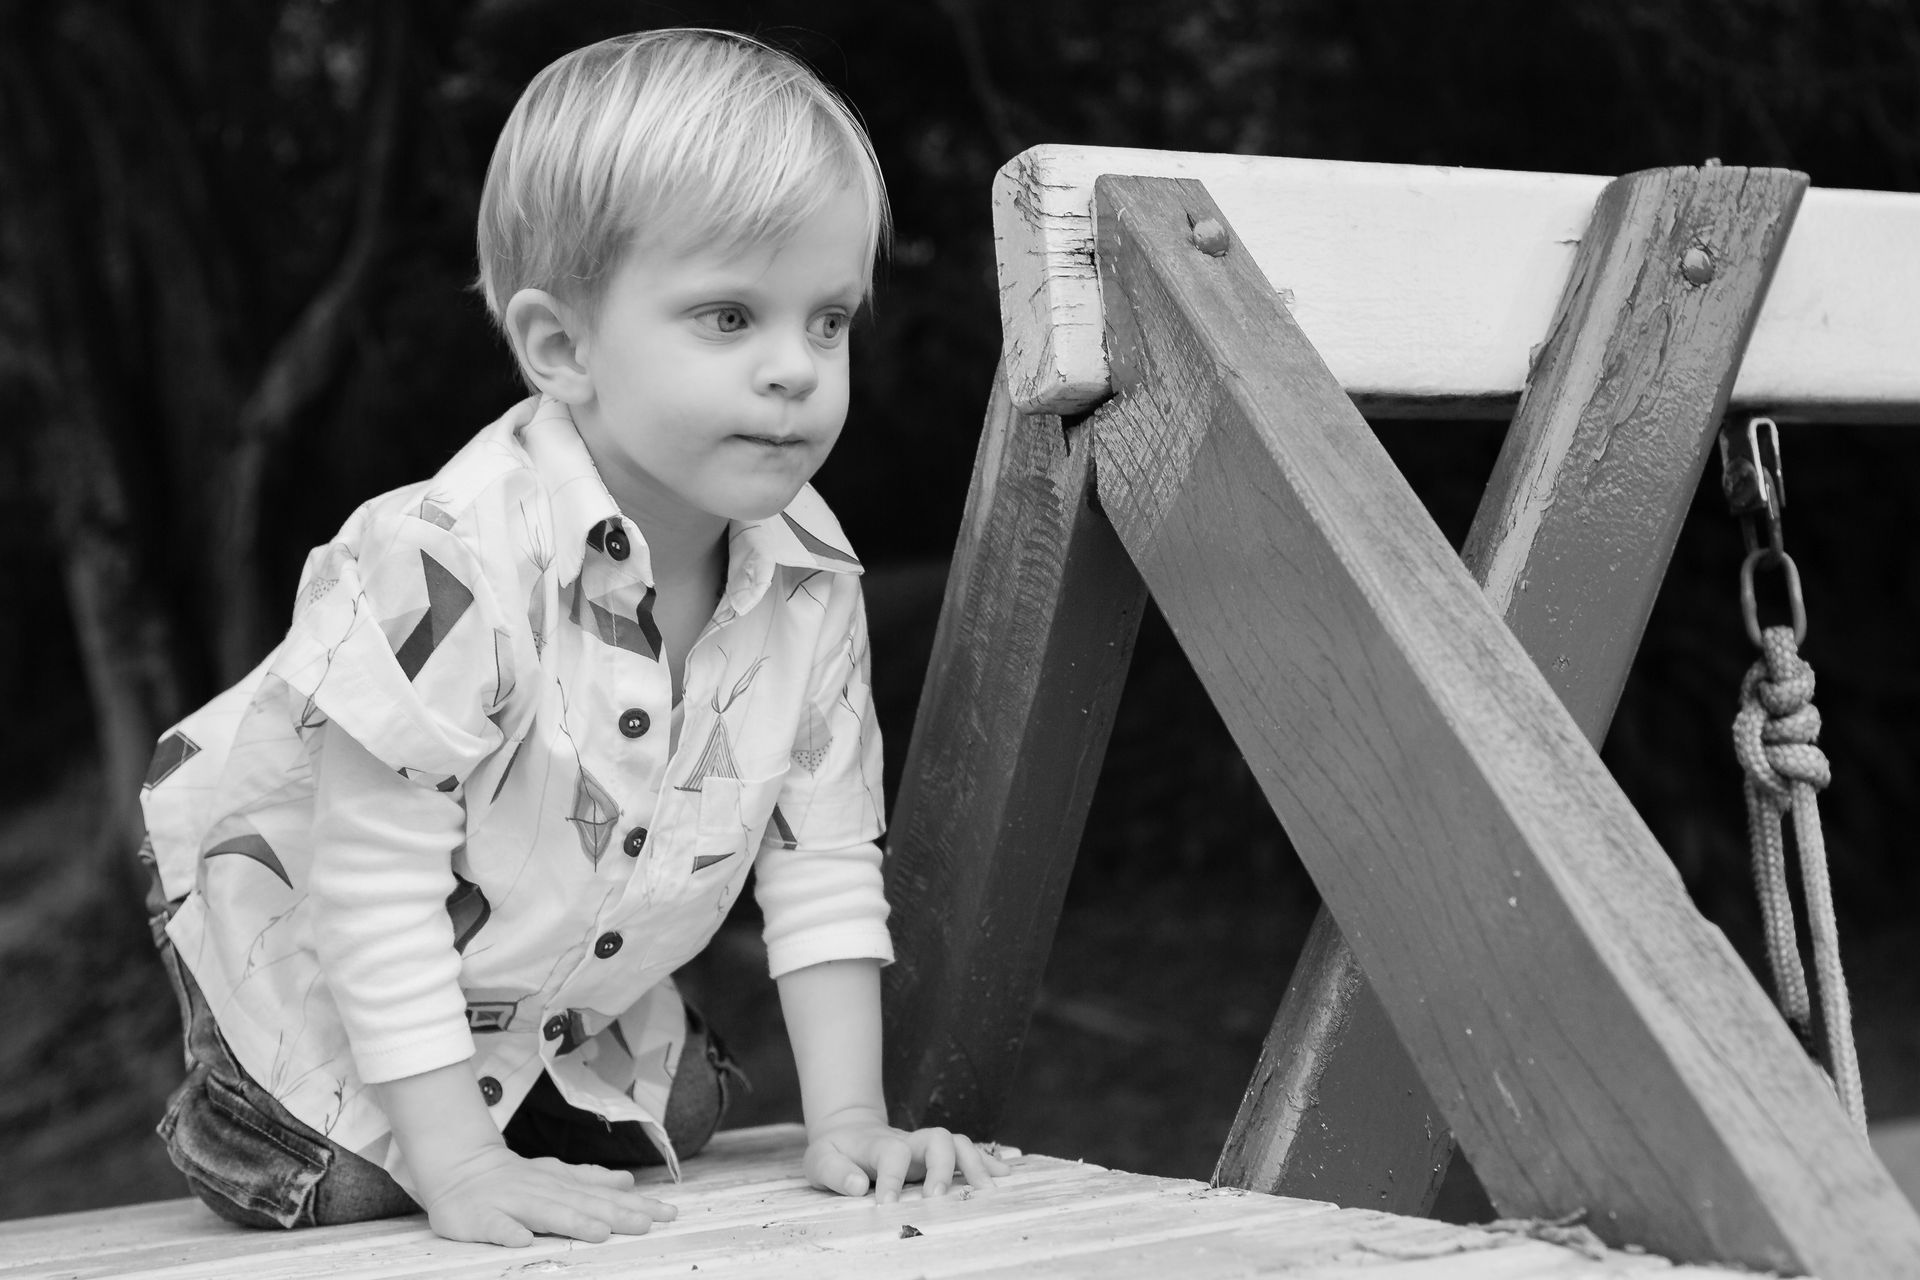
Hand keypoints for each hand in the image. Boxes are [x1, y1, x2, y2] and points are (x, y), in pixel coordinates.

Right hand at [418, 1142, 676, 1246]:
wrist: (459, 1169)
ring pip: (545, 1212)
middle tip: (646, 1225)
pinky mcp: (479, 1218)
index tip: (667, 1214)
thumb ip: (590, 1180)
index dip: (635, 1205)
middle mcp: (541, 1191)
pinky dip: (508, 1231)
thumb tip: (627, 1182)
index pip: (604, 1196)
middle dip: (615, 1215)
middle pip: (582, 1204)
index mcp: (560, 1184)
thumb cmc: (514, 1179)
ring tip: (599, 1233)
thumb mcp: (555, 1175)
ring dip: (571, 1222)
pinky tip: (523, 1241)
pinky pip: (494, 1225)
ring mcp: (511, 1203)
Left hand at [803, 1115, 1012, 1203]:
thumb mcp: (820, 1160)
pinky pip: (968, 1152)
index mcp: (879, 1144)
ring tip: (988, 1191)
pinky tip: (1006, 1174)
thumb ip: (836, 1172)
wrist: (848, 1131)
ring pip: (959, 1144)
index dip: (892, 1177)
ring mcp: (926, 1148)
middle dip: (943, 1168)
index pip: (892, 1153)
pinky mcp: (937, 1157)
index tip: (887, 1206)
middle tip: (938, 1201)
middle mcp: (910, 1142)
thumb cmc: (835, 1152)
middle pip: (938, 1139)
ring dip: (975, 1164)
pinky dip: (988, 1161)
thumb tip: (861, 1186)